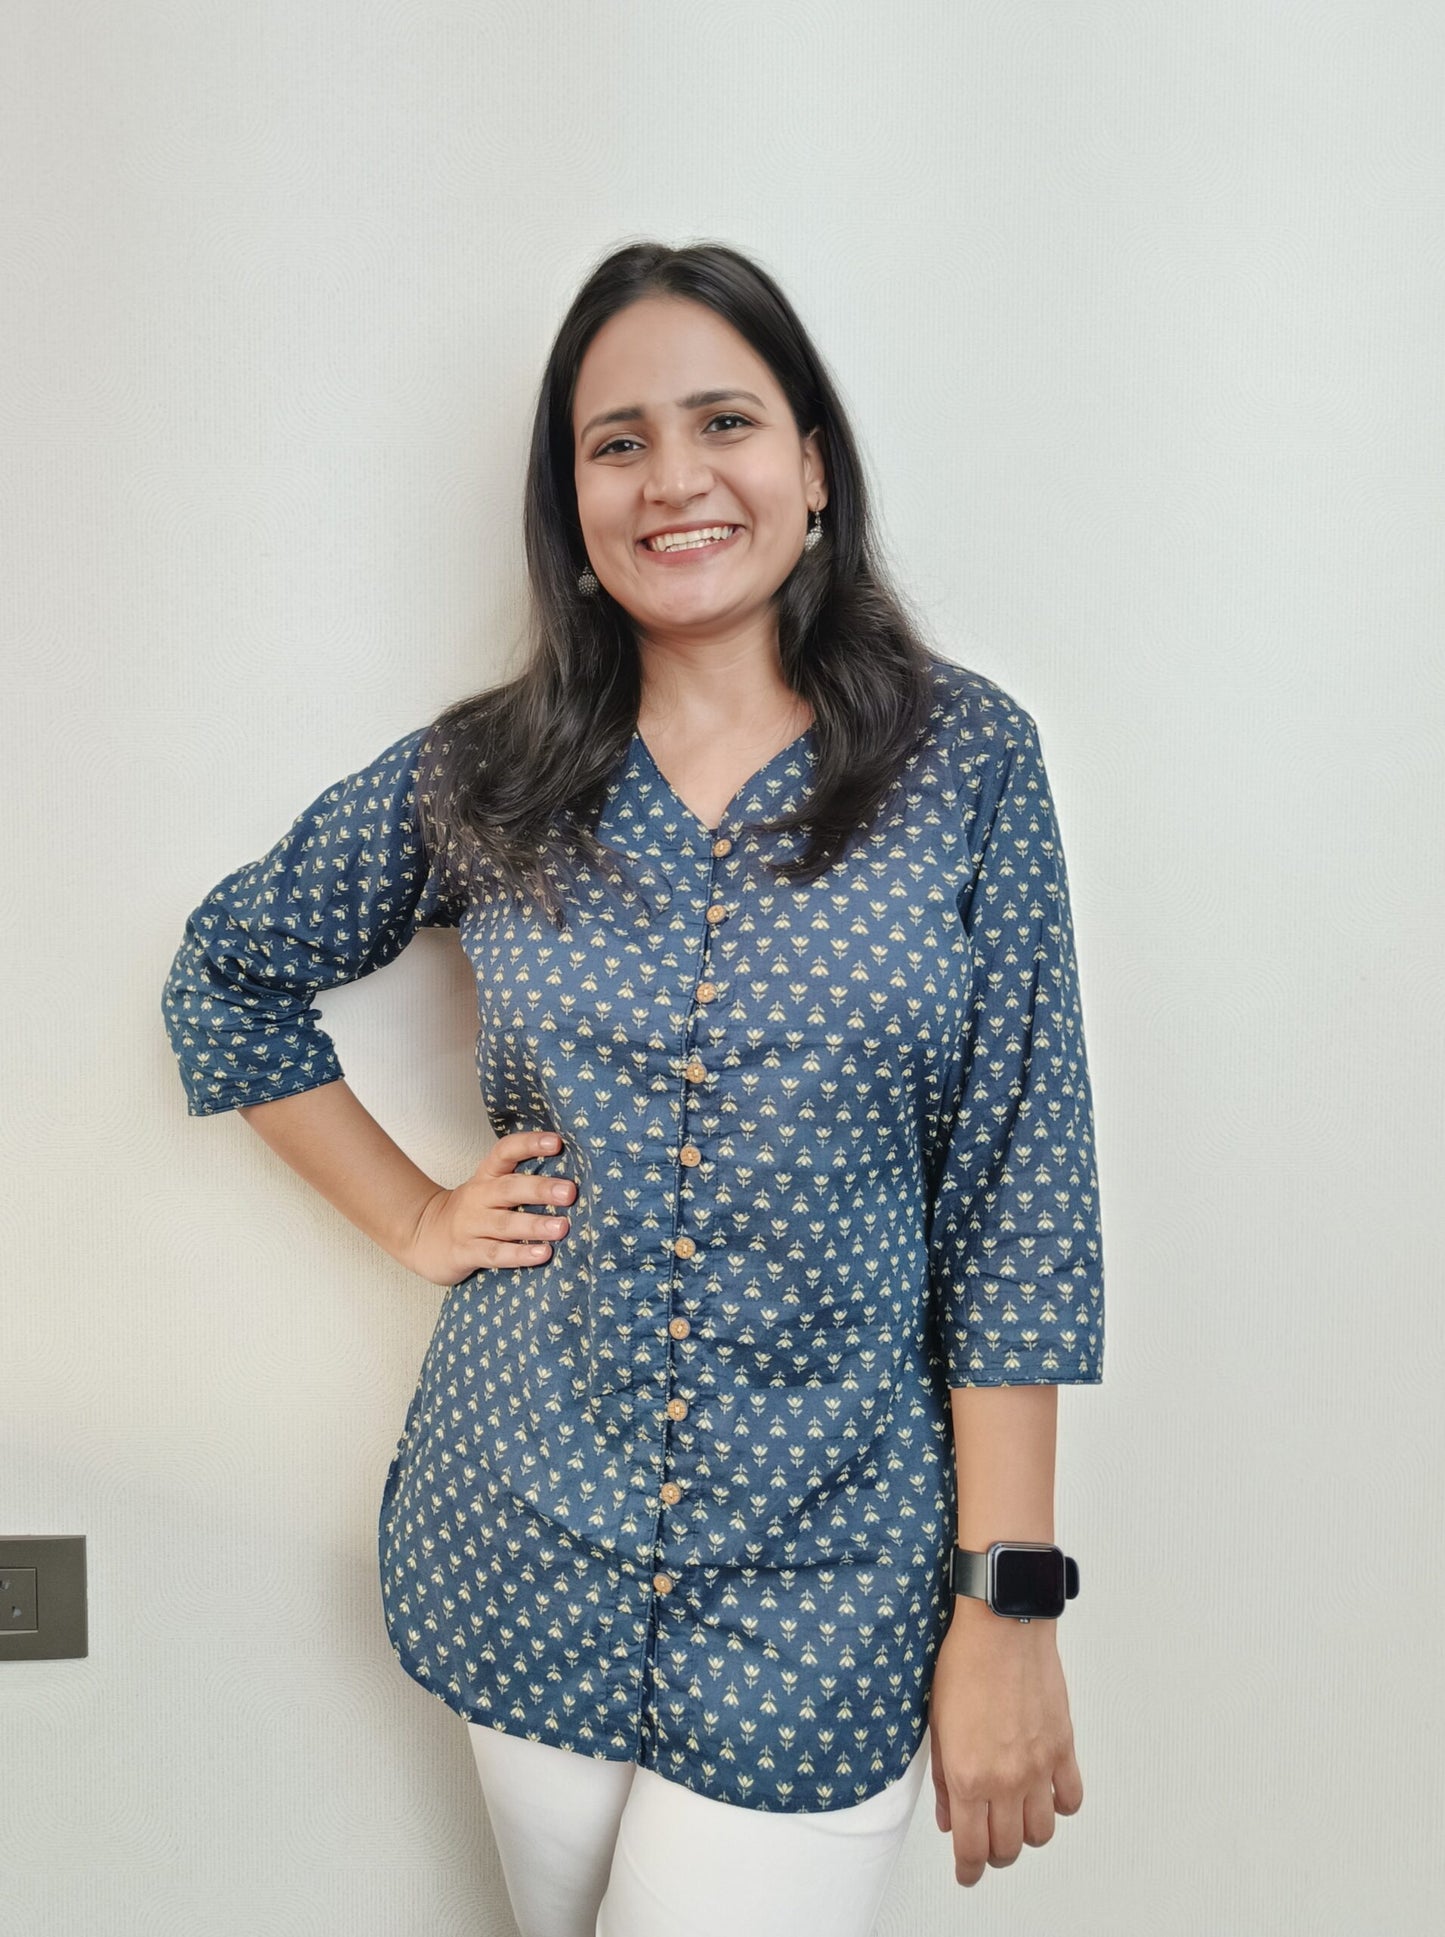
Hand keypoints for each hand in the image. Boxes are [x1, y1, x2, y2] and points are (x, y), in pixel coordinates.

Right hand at [403, 1130, 575, 1285]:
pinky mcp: (465, 1252)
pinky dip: (519, 1255)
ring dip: (534, 1225)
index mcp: (486, 1176)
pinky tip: (542, 1254)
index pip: (505, 1151)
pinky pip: (494, 1253)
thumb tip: (571, 1183)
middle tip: (569, 1192)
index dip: (530, 1144)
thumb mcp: (488, 1189)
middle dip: (540, 1189)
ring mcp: (470, 1225)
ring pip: (504, 1223)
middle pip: (509, 1188)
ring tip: (562, 1227)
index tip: (557, 1142)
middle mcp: (478, 1197)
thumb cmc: (470, 1212)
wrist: (421, 1235)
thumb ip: (520, 1184)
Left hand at [929, 1596, 1083, 1886]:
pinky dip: (1059, 1807)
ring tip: (1015, 1820)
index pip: (971, 1848)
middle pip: (1008, 1848)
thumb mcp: (937, 1723)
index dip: (968, 1870)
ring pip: (1041, 1832)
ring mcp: (1039, 1767)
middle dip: (994, 1854)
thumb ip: (944, 1780)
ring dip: (1026, 1834)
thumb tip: (949, 1816)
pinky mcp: (1063, 1748)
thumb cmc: (965, 1663)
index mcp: (969, 1776)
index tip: (966, 1874)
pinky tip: (1045, 1794)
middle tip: (986, 1844)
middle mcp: (1007, 1779)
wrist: (1003, 1626)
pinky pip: (1070, 1799)